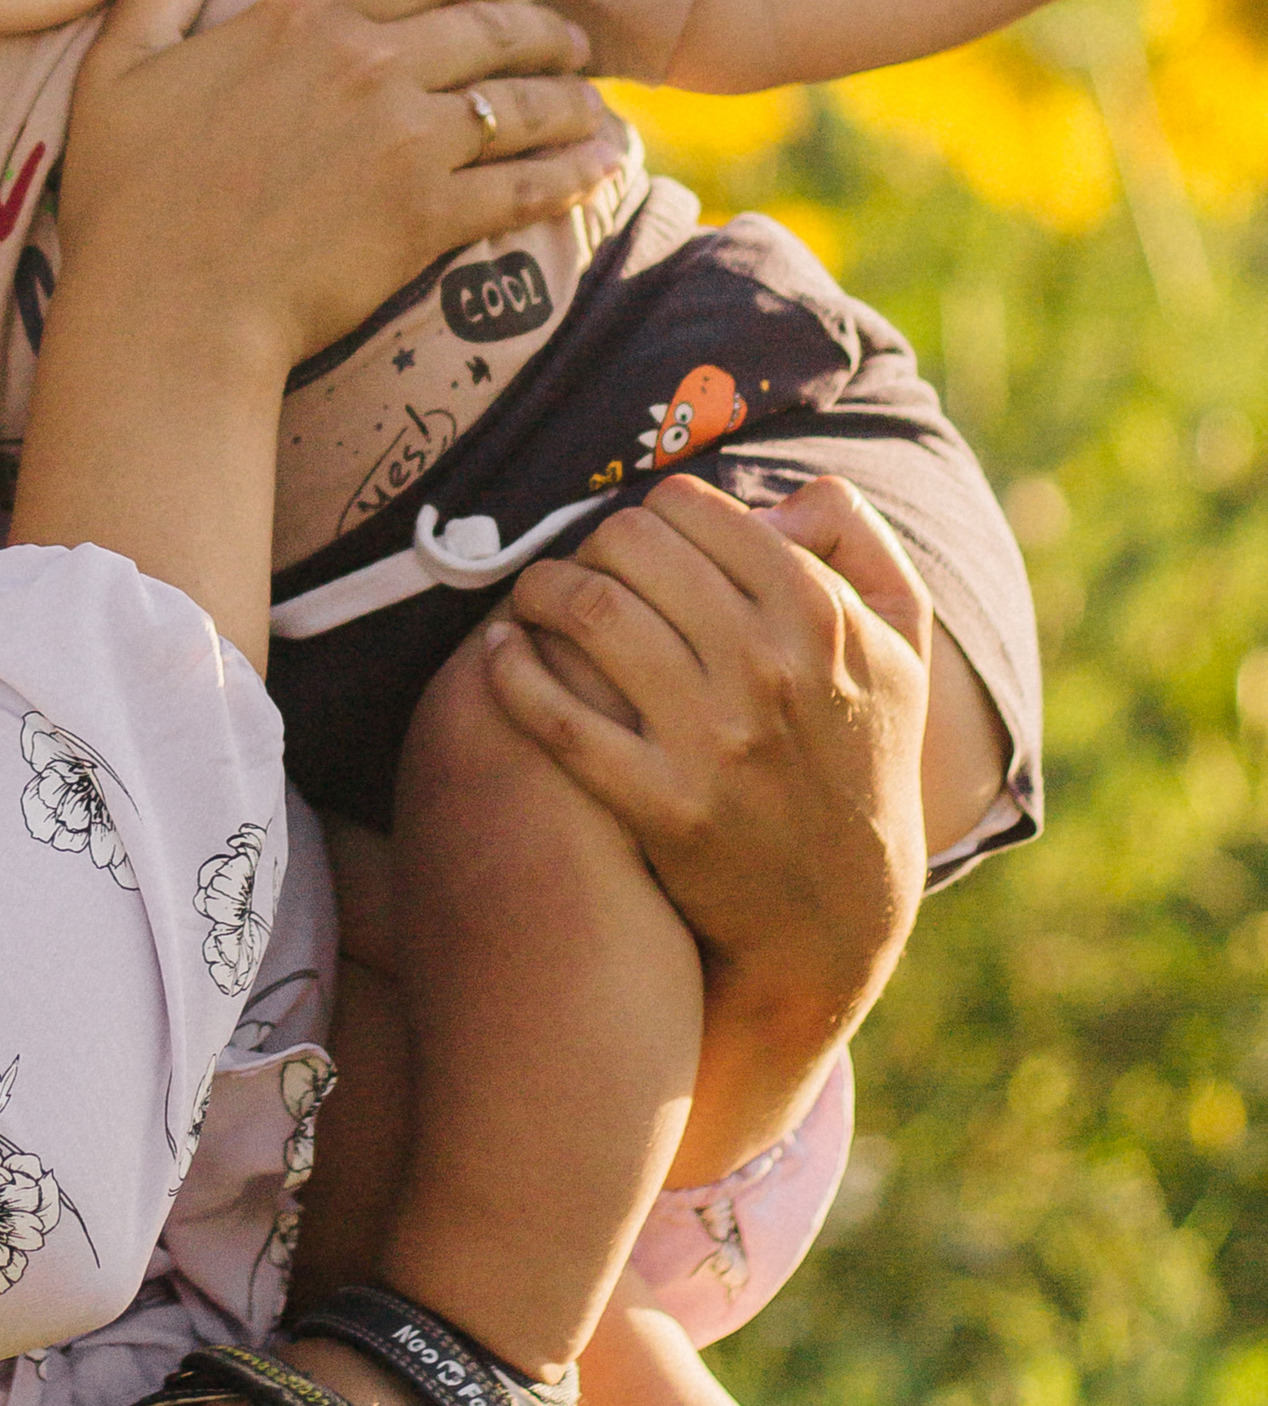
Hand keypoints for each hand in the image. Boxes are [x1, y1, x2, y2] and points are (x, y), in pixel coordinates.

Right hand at [59, 0, 628, 382]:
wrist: (169, 309)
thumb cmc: (128, 194)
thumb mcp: (122, 61)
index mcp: (306, 18)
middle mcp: (372, 65)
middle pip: (493, 27)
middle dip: (545, 31)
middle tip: (573, 44)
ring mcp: (409, 142)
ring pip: (522, 102)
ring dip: (572, 100)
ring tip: (595, 108)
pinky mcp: (430, 217)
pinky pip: (525, 185)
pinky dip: (575, 173)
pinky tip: (602, 169)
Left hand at [478, 475, 931, 1074]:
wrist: (840, 909)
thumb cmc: (860, 752)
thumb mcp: (901, 641)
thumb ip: (856, 539)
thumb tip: (776, 496)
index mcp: (822, 614)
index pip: (692, 507)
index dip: (651, 511)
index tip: (642, 539)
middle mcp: (768, 668)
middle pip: (630, 545)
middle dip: (591, 544)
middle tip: (584, 567)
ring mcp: (712, 740)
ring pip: (587, 611)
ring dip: (540, 589)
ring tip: (534, 599)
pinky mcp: (660, 805)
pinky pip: (554, 714)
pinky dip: (510, 668)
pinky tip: (502, 651)